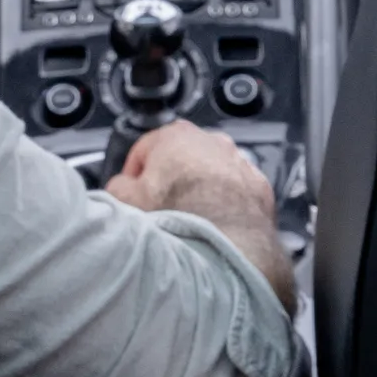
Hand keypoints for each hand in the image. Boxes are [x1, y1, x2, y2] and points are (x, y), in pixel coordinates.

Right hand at [107, 118, 272, 215]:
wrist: (226, 240)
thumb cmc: (176, 214)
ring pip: (211, 172)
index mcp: (176, 136)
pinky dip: (226, 202)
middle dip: (169, 180)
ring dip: (200, 189)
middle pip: (181, 159)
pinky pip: (236, 190)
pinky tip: (215, 222)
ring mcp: (240, 161)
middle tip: (159, 207)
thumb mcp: (125, 200)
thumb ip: (117, 187)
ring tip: (189, 217)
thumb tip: (121, 188)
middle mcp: (213, 141)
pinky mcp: (259, 185)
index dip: (133, 174)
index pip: (144, 149)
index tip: (132, 192)